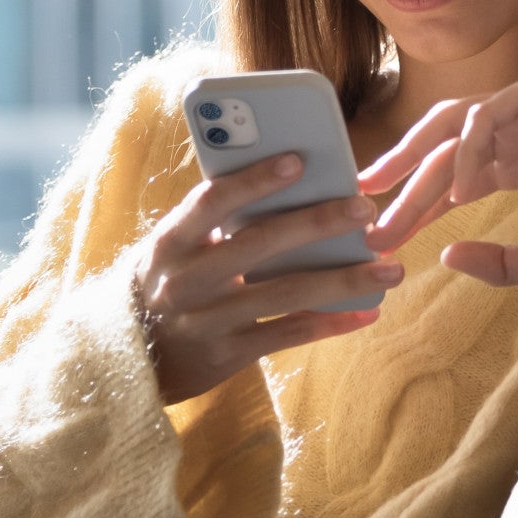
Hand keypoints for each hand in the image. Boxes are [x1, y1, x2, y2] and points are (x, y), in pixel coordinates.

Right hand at [133, 152, 405, 405]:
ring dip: (343, 280)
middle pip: (260, 245)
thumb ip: (215, 221)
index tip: (298, 160)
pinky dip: (331, 322)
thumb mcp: (172, 247)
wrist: (126, 357)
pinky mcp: (227, 356)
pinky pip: (288, 335)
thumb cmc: (163, 282)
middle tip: (366, 209)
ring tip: (390, 268)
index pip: (212, 201)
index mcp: (171, 241)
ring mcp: (207, 321)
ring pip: (285, 295)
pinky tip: (367, 312)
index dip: (254, 180)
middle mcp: (187, 280)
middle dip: (318, 224)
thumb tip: (288, 184)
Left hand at [357, 69, 517, 285]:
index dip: (412, 204)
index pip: (447, 178)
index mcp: (513, 162)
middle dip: (398, 175)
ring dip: (416, 159)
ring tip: (388, 192)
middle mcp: (513, 130)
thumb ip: (498, 263)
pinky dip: (467, 151)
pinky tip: (458, 192)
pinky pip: (487, 115)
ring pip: (452, 126)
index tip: (381, 234)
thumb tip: (445, 257)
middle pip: (438, 147)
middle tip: (362, 205)